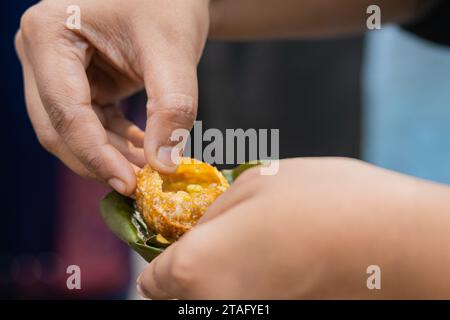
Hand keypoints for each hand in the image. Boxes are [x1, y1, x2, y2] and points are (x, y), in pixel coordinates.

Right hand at [15, 0, 209, 194]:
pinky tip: (148, 151)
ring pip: (75, 132)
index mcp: (49, 34)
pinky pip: (91, 123)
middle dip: (101, 161)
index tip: (132, 186)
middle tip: (143, 186)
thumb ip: (171, 108)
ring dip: (113, 155)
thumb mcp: (173, 50)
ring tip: (153, 169)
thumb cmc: (168, 2)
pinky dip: (117, 141)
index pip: (66, 112)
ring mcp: (55, 69)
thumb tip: (164, 167)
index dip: (97, 156)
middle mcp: (40, 52)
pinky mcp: (78, 81)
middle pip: (60, 128)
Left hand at [137, 158, 449, 298]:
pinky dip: (244, 288)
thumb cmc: (321, 201)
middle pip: (176, 299)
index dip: (163, 257)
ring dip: (214, 282)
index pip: (151, 281)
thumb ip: (210, 213)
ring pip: (208, 303)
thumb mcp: (253, 185)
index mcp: (195, 270)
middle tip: (213, 243)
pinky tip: (272, 266)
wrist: (395, 242)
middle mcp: (213, 307)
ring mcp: (246, 318)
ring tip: (248, 250)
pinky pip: (240, 303)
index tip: (179, 241)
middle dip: (185, 273)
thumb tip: (195, 229)